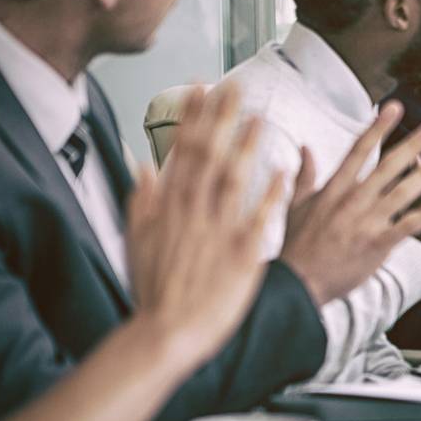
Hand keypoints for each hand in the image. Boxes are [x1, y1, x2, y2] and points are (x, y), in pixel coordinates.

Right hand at [127, 86, 283, 368]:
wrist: (166, 334)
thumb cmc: (154, 291)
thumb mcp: (137, 241)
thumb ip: (142, 202)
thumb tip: (143, 167)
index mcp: (170, 208)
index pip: (183, 150)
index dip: (194, 117)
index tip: (203, 87)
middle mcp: (193, 213)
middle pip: (209, 156)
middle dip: (222, 118)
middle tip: (236, 86)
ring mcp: (218, 232)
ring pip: (234, 179)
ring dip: (247, 146)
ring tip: (261, 117)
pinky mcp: (242, 254)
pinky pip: (259, 218)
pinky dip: (270, 193)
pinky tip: (283, 170)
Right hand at [280, 102, 420, 305]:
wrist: (296, 283)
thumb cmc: (296, 245)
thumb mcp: (295, 205)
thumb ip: (304, 175)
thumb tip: (304, 148)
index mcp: (334, 188)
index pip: (359, 150)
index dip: (378, 127)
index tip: (394, 107)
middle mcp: (352, 200)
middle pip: (388, 166)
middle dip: (413, 144)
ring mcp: (366, 222)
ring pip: (403, 192)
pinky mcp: (377, 244)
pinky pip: (408, 226)